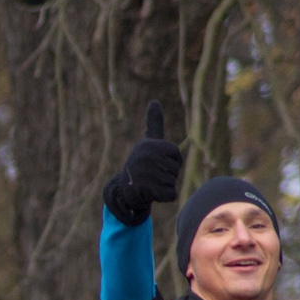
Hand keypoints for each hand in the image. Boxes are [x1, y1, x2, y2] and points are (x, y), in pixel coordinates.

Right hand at [102, 101, 182, 226]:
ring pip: (172, 182)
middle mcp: (145, 156)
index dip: (171, 163)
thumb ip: (154, 123)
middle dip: (167, 176)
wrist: (123, 191)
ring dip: (164, 187)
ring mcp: (144, 173)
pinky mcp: (145, 189)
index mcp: (148, 145)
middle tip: (151, 177)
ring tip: (149, 185)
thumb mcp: (148, 143)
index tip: (156, 164)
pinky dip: (164, 198)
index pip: (176, 157)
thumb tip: (154, 102)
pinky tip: (151, 194)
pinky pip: (170, 195)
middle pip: (175, 170)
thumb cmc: (141, 166)